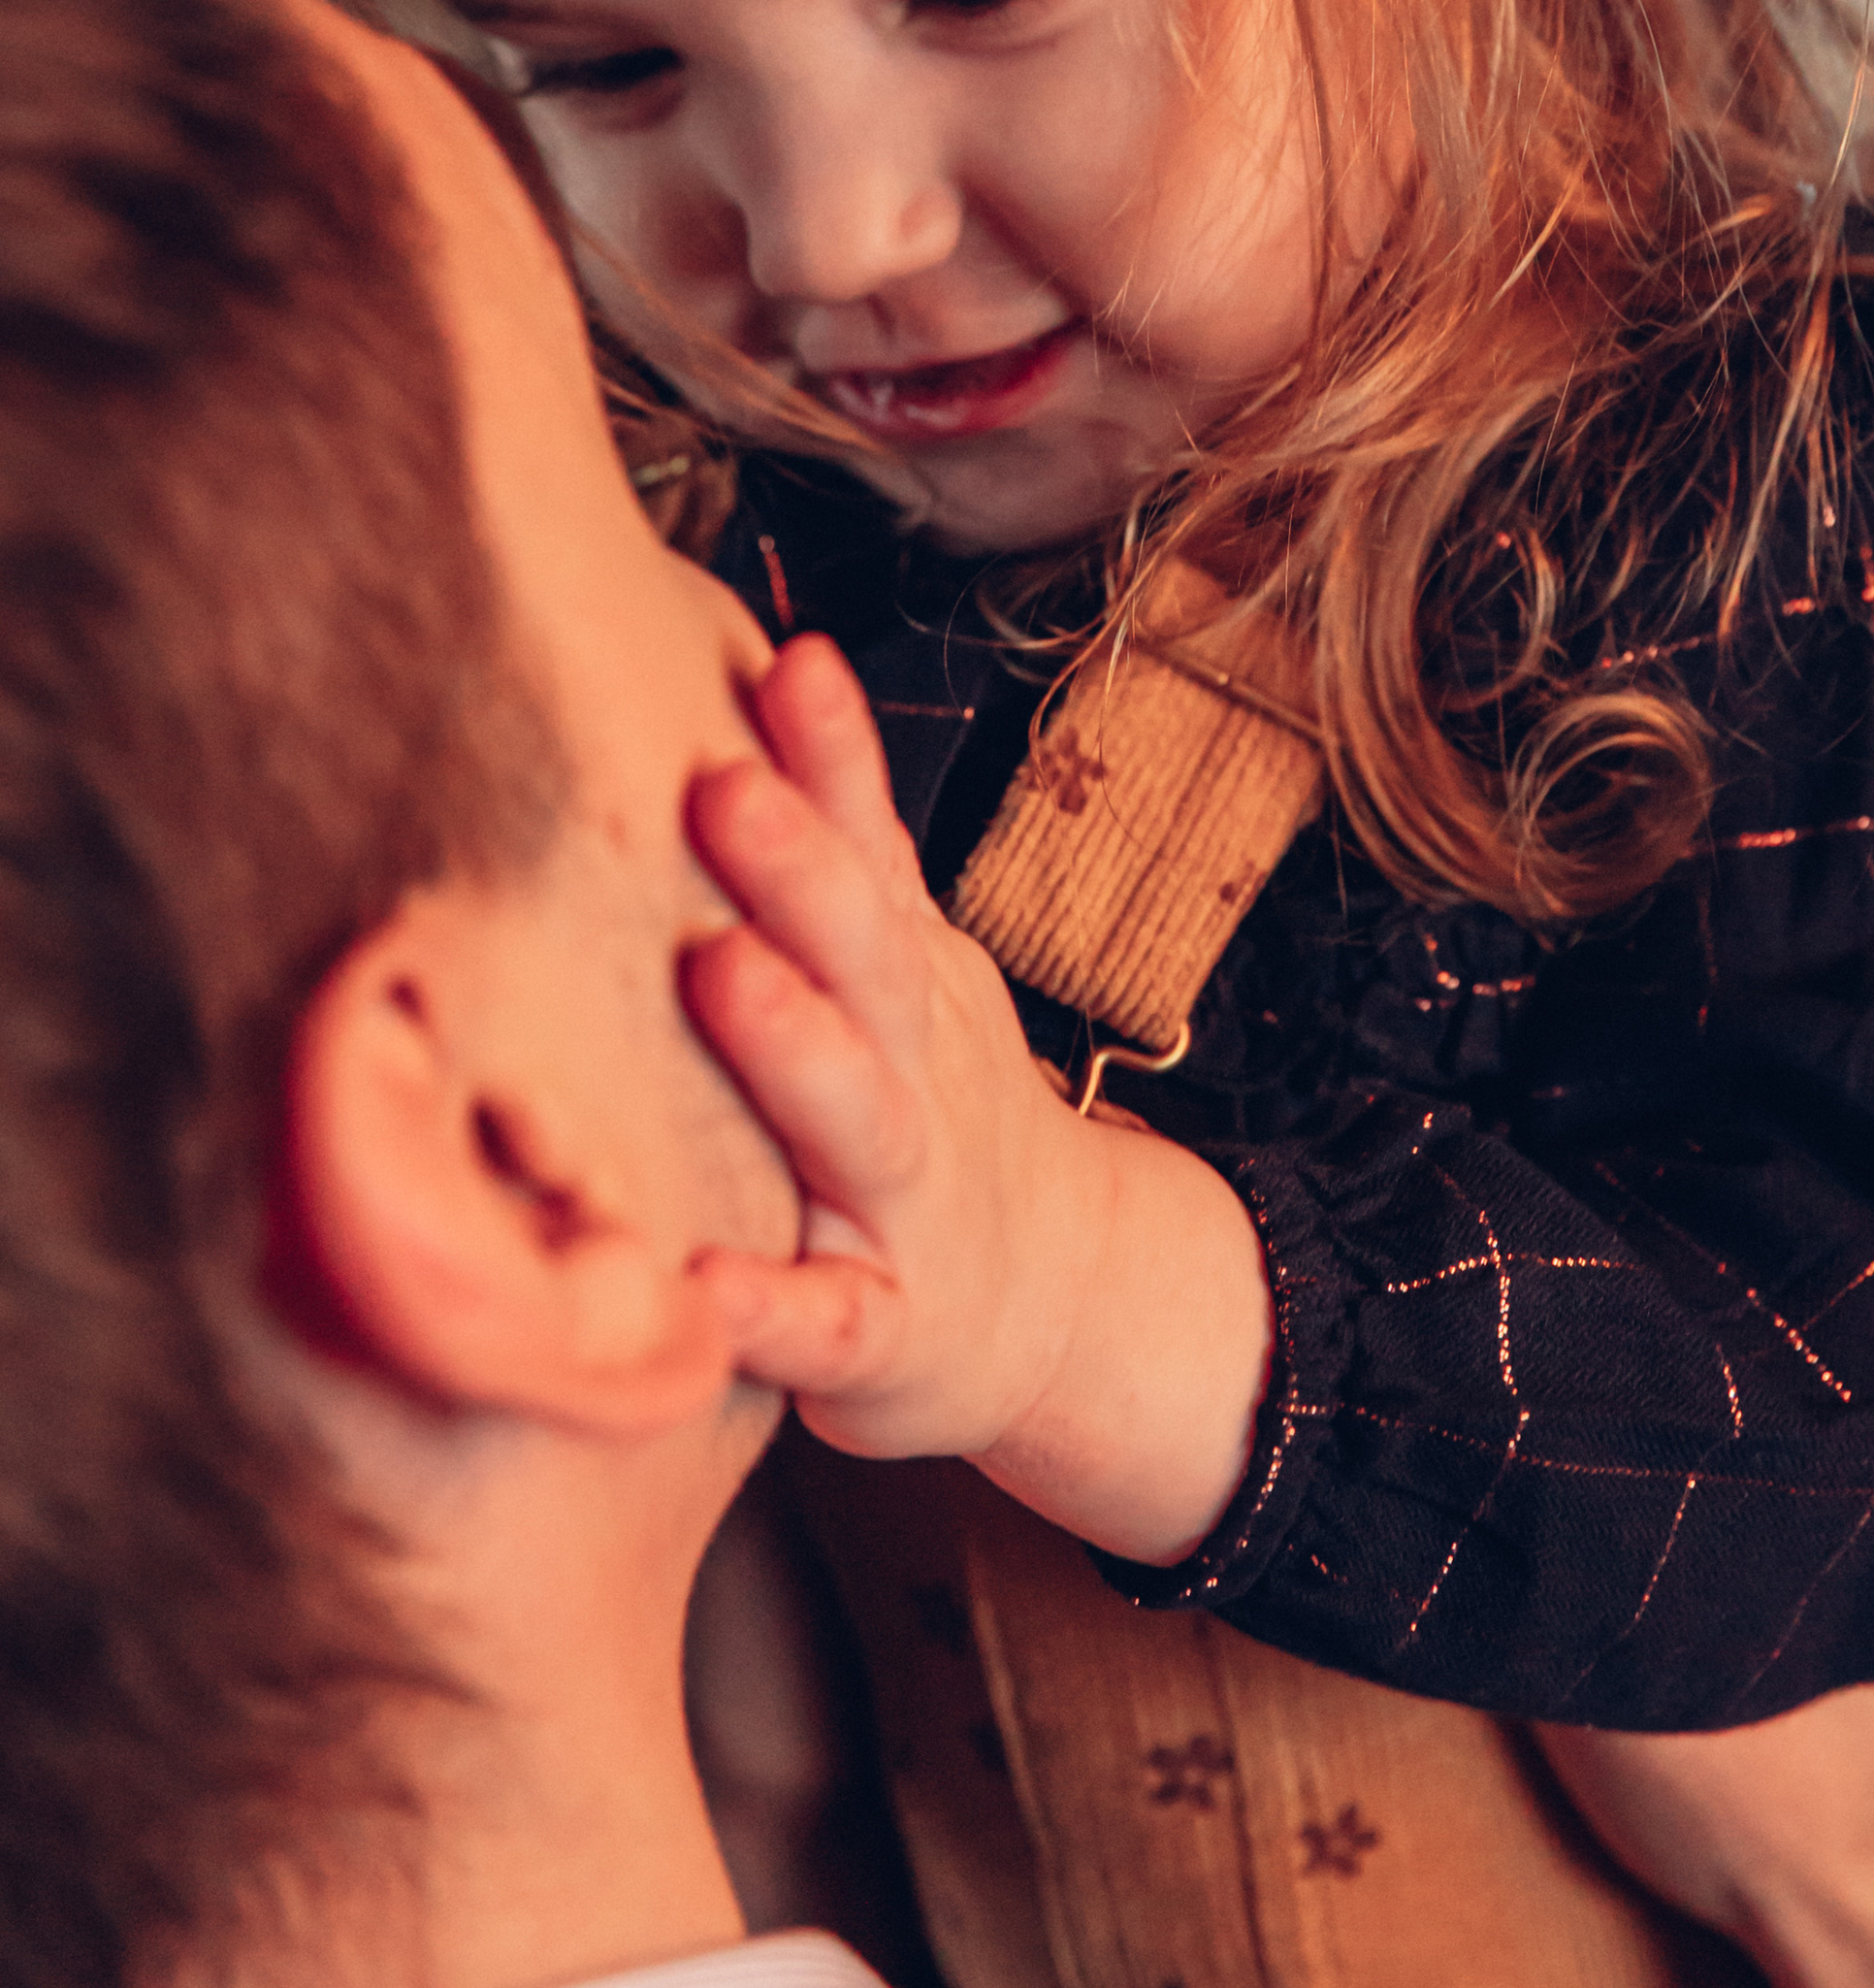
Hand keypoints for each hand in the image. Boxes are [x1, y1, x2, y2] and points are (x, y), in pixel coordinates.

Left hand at [685, 635, 1273, 1564]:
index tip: (788, 664)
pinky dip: (776, 1311)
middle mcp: (916, 1077)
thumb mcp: (912, 962)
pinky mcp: (886, 1337)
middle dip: (803, 876)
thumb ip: (845, 829)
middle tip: (721, 789)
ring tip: (721, 973)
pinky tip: (705, 1289)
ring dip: (796, 1047)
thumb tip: (779, 651)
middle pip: (868, 966)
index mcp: (911, 985)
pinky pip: (832, 1326)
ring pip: (857, 1120)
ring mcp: (906, 1207)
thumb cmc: (932, 1109)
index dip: (837, 763)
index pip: (874, 854)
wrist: (1053, 1306)